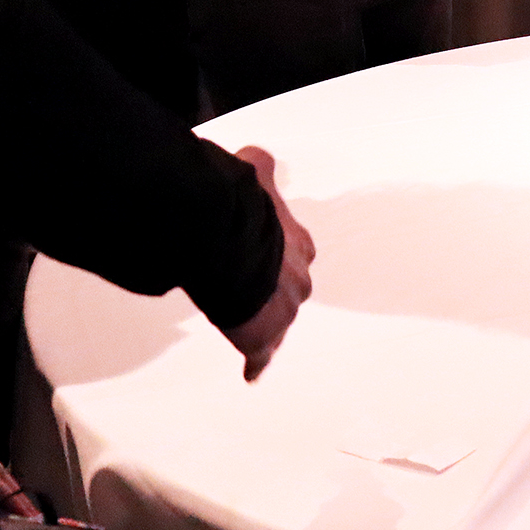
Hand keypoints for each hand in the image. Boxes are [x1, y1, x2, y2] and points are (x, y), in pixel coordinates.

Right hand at [223, 147, 313, 381]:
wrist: (230, 247)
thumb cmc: (243, 210)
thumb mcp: (255, 174)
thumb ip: (261, 165)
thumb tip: (257, 156)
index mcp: (298, 242)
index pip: (297, 252)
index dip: (280, 255)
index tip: (268, 258)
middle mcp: (298, 278)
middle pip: (292, 289)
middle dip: (275, 290)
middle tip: (251, 290)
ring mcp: (283, 310)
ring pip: (278, 320)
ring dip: (264, 321)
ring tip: (245, 322)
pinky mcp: (262, 336)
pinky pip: (260, 354)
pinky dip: (255, 362)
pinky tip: (252, 373)